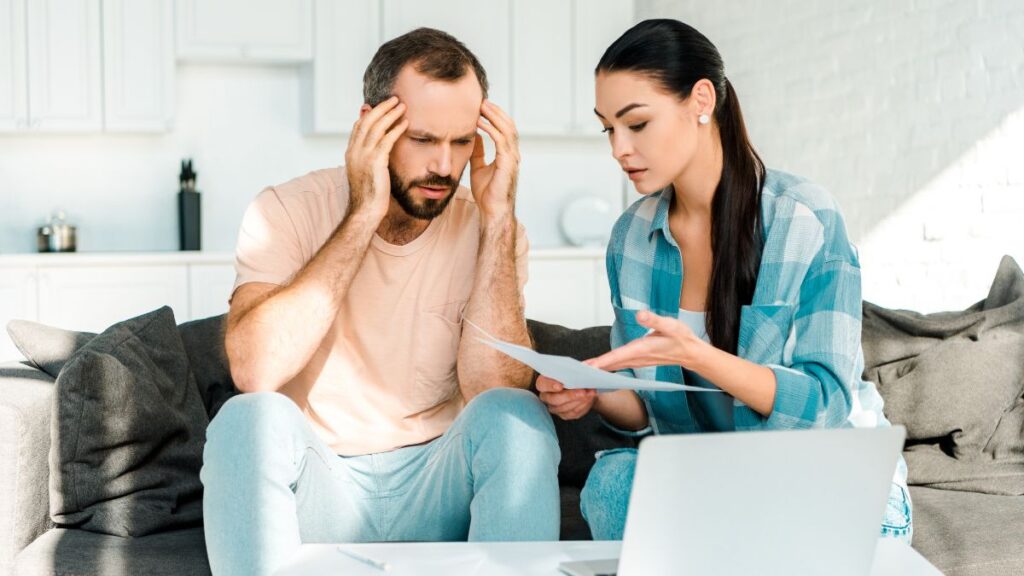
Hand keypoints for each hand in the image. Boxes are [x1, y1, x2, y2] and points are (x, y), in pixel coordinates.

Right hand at [345, 97, 407, 222]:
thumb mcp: (366, 174)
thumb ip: (369, 160)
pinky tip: (405, 123)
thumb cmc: (368, 197)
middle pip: (366, 121)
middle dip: (381, 108)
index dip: (368, 115)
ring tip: (401, 105)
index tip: (378, 106)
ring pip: (376, 127)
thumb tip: (377, 153)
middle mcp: (355, 151)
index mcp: (351, 153)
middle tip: (393, 99)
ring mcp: (363, 156)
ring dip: (390, 114)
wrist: (365, 211)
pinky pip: (387, 140)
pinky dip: (396, 129)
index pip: (358, 127)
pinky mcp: (375, 162)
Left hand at [470, 100, 519, 220]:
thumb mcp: (478, 167)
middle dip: (496, 112)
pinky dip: (490, 129)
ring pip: (507, 129)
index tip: (483, 107)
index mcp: (507, 155)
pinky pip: (500, 141)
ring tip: (482, 106)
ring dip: (494, 116)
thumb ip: (478, 152)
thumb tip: (473, 136)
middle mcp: (513, 154)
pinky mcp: (507, 163)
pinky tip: (479, 123)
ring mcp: (512, 158)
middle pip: (509, 125)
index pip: (505, 129)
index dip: (496, 117)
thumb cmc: (487, 193)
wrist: (492, 211)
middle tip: (482, 101)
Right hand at [537, 372, 597, 420]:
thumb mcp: (582, 366)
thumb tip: (592, 367)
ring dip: (579, 401)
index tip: (561, 385)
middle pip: (553, 399)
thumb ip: (586, 365)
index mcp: (545, 381)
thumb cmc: (578, 375)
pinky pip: (572, 413)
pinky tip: (589, 399)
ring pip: (564, 408)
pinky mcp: (564, 414)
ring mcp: (555, 407)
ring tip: (590, 393)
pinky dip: (582, 406)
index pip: (542, 384)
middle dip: (569, 395)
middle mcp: (547, 396)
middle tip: (583, 391)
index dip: (550, 385)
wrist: (585, 386)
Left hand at [589, 311, 706, 372]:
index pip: (618, 356)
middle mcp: (637, 357)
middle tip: (574, 373)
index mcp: (642, 349)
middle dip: (593, 369)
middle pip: (610, 365)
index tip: (588, 367)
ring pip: (612, 367)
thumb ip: (654, 320)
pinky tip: (596, 368)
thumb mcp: (670, 325)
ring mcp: (636, 361)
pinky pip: (617, 366)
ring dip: (597, 369)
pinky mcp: (637, 360)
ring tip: (579, 371)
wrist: (690, 353)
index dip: (602, 362)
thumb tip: (640, 314)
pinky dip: (605, 367)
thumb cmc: (680, 337)